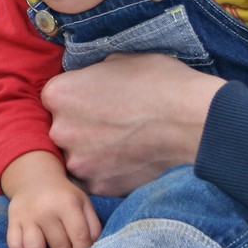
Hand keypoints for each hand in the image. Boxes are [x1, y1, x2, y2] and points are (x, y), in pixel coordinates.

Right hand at [0, 153, 100, 247]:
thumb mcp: (83, 203)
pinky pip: (15, 245)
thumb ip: (93, 226)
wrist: (33, 178)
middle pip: (59, 247)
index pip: (79, 237)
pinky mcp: (12, 220)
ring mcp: (27, 216)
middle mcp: (46, 209)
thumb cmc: (63, 196)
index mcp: (68, 203)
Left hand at [44, 54, 221, 195]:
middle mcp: (59, 130)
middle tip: (112, 123)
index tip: (94, 101)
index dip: (75, 99)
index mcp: (59, 94)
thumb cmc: (160, 84)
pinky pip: (96, 179)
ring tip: (124, 142)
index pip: (54, 98)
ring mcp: (79, 162)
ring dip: (93, 152)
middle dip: (80, 127)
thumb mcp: (119, 61)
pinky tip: (131, 159)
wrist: (194, 122)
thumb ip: (92, 74)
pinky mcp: (99, 186)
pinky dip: (109, 171)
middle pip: (61, 129)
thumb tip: (89, 81)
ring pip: (77, 156)